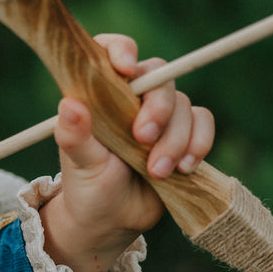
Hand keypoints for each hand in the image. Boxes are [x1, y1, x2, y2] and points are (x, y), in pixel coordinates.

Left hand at [41, 34, 215, 271]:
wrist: (112, 221)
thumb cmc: (88, 188)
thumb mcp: (79, 165)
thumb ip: (74, 136)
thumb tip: (69, 104)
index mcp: (100, 95)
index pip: (111, 51)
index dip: (121, 50)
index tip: (125, 69)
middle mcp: (131, 98)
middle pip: (158, 77)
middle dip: (157, 108)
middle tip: (143, 139)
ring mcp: (160, 115)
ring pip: (183, 104)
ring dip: (175, 138)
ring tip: (157, 172)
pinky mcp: (184, 134)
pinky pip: (203, 121)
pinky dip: (199, 142)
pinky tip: (184, 168)